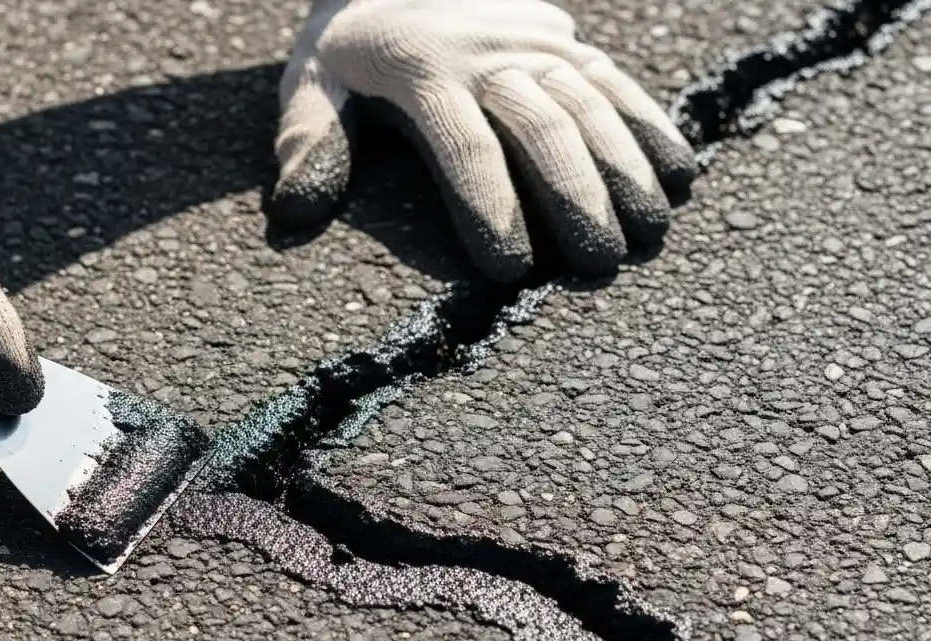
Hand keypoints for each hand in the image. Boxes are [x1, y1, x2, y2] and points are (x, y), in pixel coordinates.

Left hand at [269, 0, 697, 281]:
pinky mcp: (564, 38)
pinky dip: (650, 125)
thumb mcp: (312, 80)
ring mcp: (534, 41)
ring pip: (589, 103)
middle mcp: (488, 52)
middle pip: (541, 128)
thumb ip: (308, 138)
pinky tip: (678, 174)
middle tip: (598, 262)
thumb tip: (296, 212)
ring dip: (625, 167)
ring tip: (648, 230)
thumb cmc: (350, 43)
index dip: (489, 206)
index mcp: (422, 69)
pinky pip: (615, 80)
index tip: (510, 268)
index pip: (463, 145)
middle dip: (574, 197)